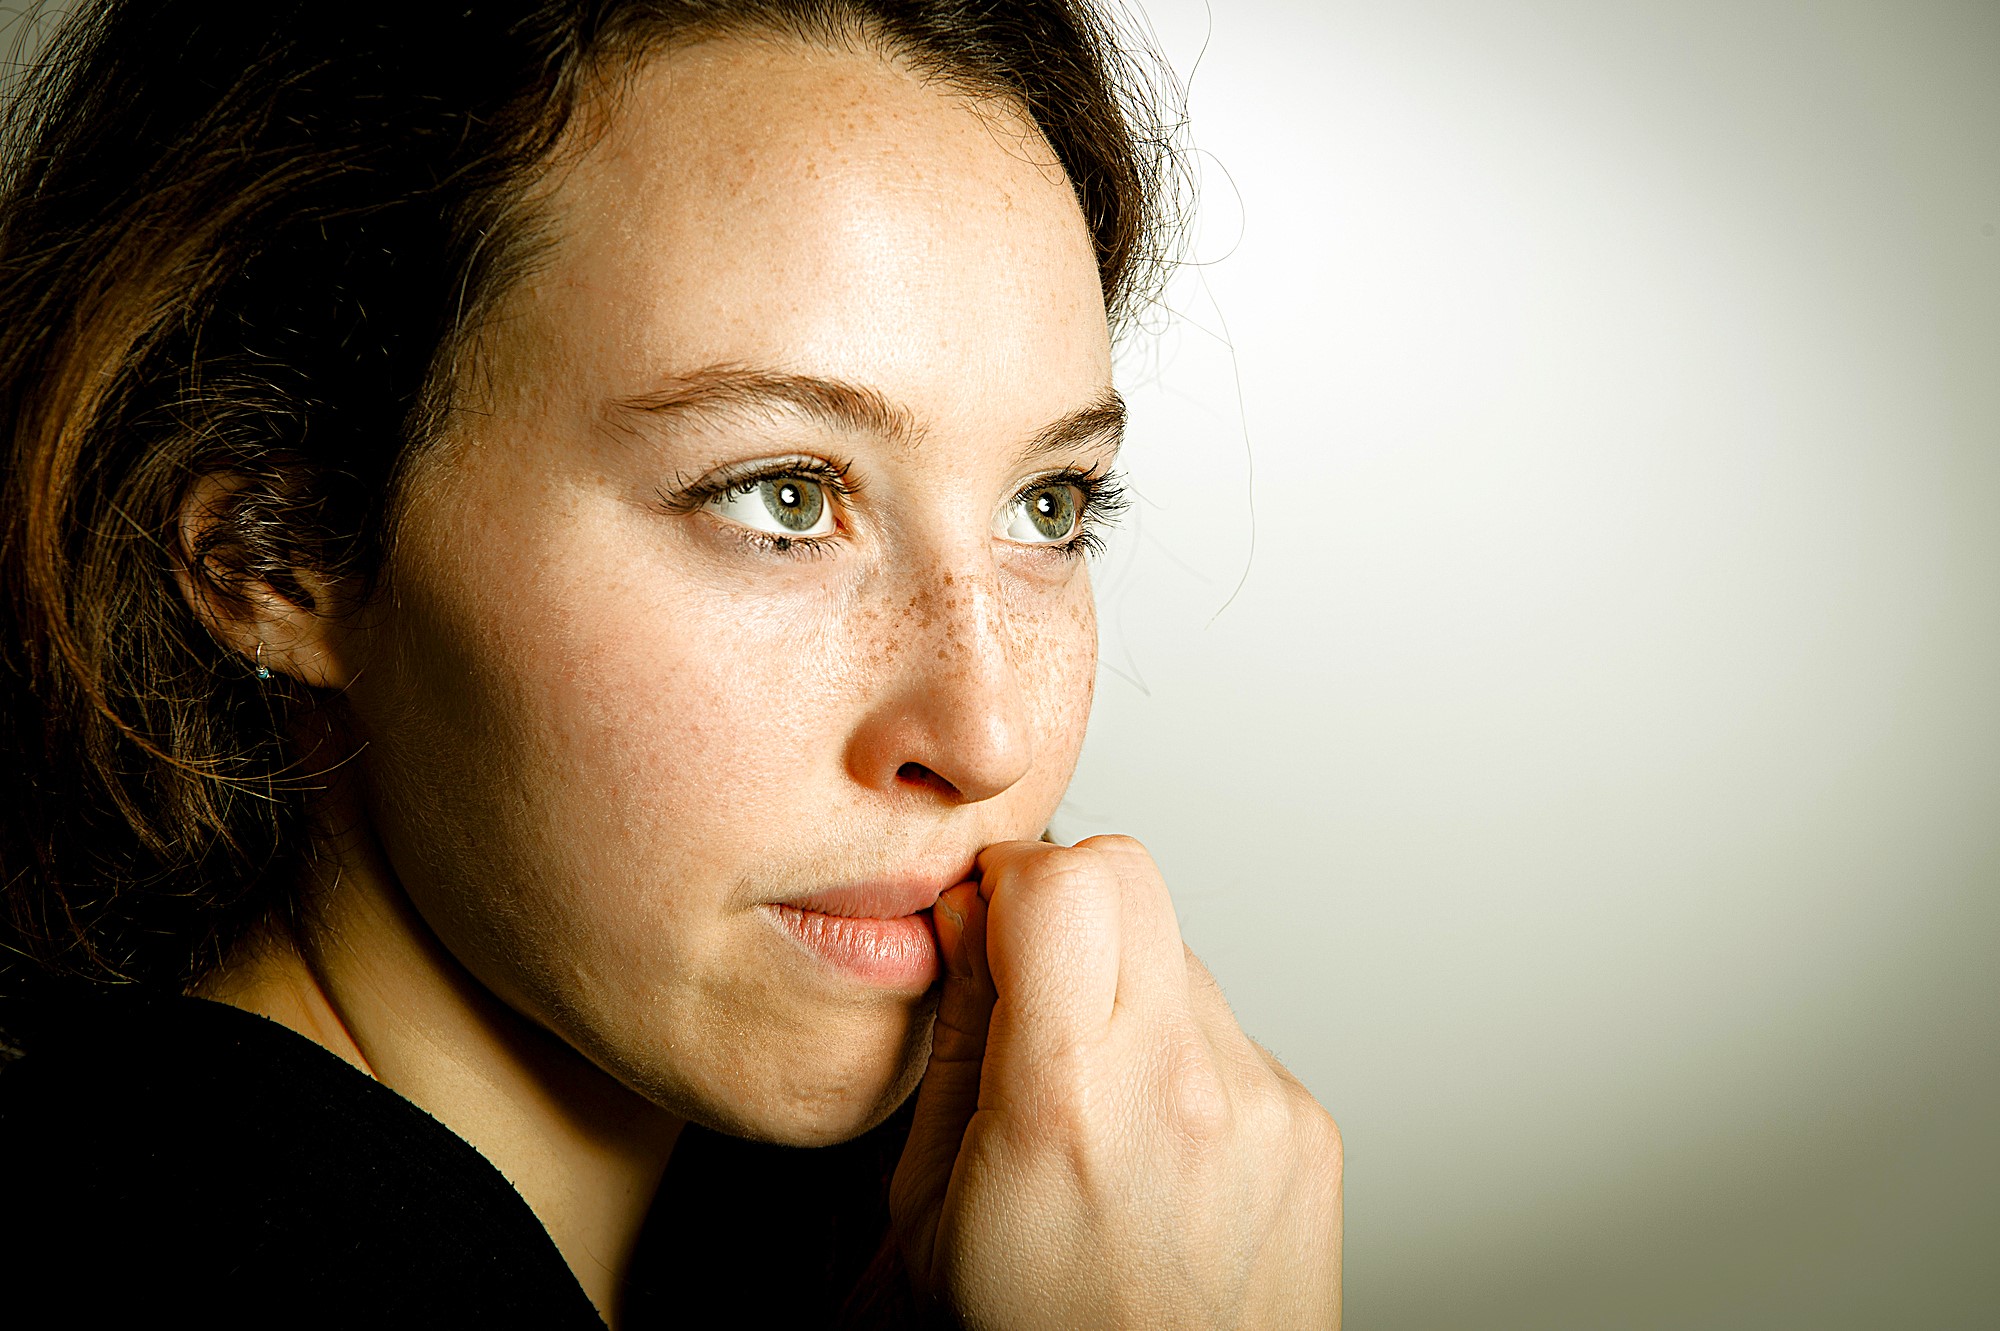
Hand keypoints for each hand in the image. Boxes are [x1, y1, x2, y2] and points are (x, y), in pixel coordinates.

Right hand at [891, 836, 1341, 1328]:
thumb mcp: (926, 1213)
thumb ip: (953, 1046)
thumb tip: (966, 920)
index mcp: (1069, 1110)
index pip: (1066, 877)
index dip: (1009, 877)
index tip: (982, 918)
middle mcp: (1187, 1094)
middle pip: (1133, 877)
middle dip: (1066, 904)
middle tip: (1029, 990)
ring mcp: (1263, 1107)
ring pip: (1180, 954)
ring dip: (1125, 992)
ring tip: (1092, 1108)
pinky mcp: (1308, 1128)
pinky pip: (1228, 1030)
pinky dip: (1180, 1058)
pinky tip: (1149, 1148)